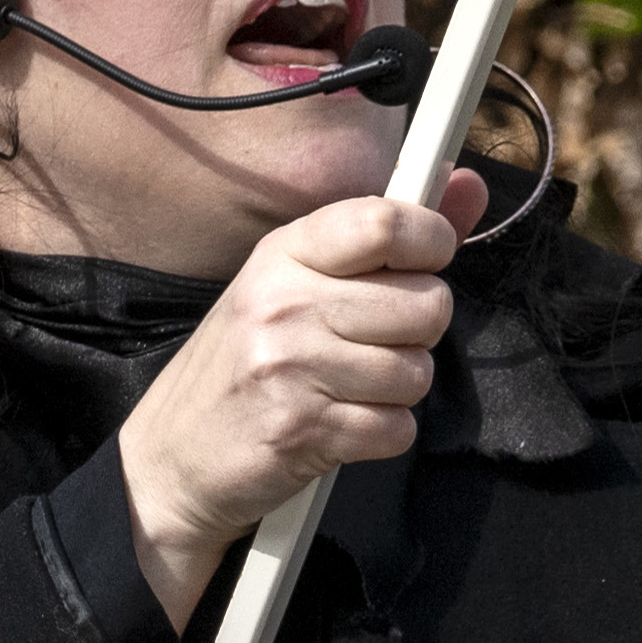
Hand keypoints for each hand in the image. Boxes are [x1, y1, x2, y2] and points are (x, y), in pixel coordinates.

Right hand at [112, 170, 488, 623]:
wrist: (172, 458)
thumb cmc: (244, 364)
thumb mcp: (296, 283)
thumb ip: (389, 237)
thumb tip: (469, 185)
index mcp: (284, 254)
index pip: (386, 221)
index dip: (431, 239)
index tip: (428, 258)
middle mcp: (285, 303)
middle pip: (425, 302)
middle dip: (418, 330)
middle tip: (375, 341)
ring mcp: (291, 368)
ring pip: (417, 371)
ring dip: (397, 389)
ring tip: (350, 386)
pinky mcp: (304, 431)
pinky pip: (397, 428)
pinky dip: (381, 435)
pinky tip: (342, 425)